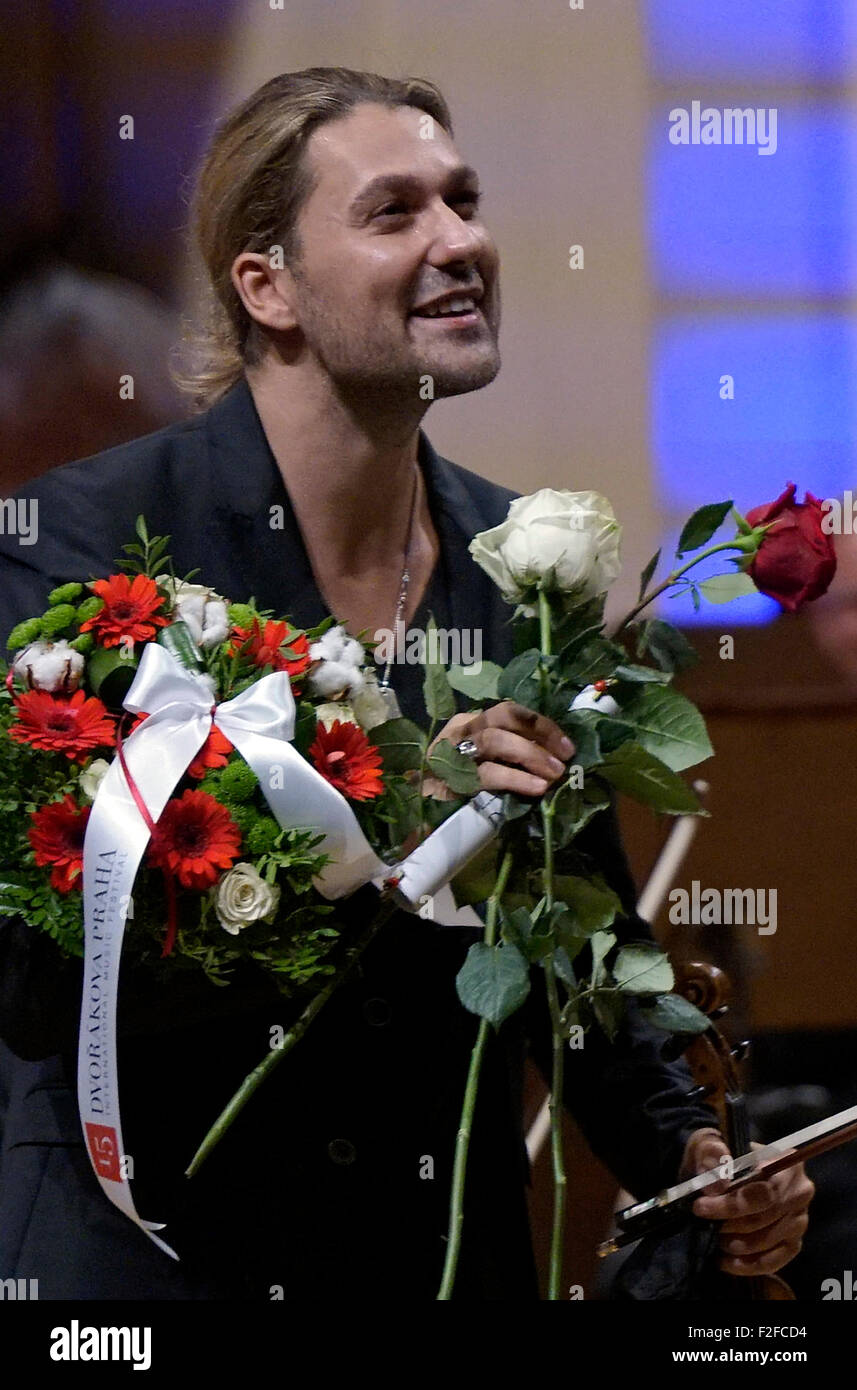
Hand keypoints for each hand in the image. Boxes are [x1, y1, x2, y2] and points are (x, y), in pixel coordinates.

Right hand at [424, 700, 574, 799]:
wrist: (415, 810)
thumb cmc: (455, 785)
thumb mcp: (483, 762)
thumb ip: (509, 755)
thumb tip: (553, 758)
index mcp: (470, 722)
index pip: (509, 711)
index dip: (541, 725)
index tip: (566, 745)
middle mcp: (461, 730)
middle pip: (502, 717)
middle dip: (538, 734)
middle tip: (565, 756)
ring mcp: (452, 752)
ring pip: (494, 740)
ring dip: (530, 754)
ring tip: (554, 774)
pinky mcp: (448, 778)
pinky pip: (486, 773)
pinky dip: (515, 778)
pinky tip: (536, 787)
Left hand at [681, 1128, 813, 1276]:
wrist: (721, 1173)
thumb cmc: (718, 1158)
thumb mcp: (707, 1144)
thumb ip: (710, 1153)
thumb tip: (718, 1183)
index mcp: (784, 1161)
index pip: (762, 1191)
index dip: (731, 1204)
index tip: (701, 1208)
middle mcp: (800, 1190)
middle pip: (765, 1217)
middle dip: (730, 1224)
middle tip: (705, 1224)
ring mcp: (799, 1219)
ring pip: (768, 1240)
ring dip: (736, 1244)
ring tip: (714, 1238)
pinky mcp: (794, 1242)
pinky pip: (774, 1260)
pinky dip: (748, 1265)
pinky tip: (726, 1262)